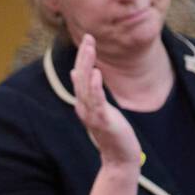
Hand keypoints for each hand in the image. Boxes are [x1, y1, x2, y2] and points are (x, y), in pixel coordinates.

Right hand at [70, 34, 142, 170]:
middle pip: (80, 77)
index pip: (79, 76)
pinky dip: (95, 87)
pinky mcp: (102, 121)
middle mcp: (83, 108)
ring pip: (86, 86)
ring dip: (87, 65)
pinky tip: (96, 73)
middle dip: (84, 56)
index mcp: (83, 104)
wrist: (119, 158)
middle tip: (88, 37)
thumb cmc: (111, 134)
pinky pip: (97, 101)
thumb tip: (75, 72)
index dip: (82, 57)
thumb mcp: (98, 109)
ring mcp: (92, 115)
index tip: (88, 39)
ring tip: (90, 48)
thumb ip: (87, 92)